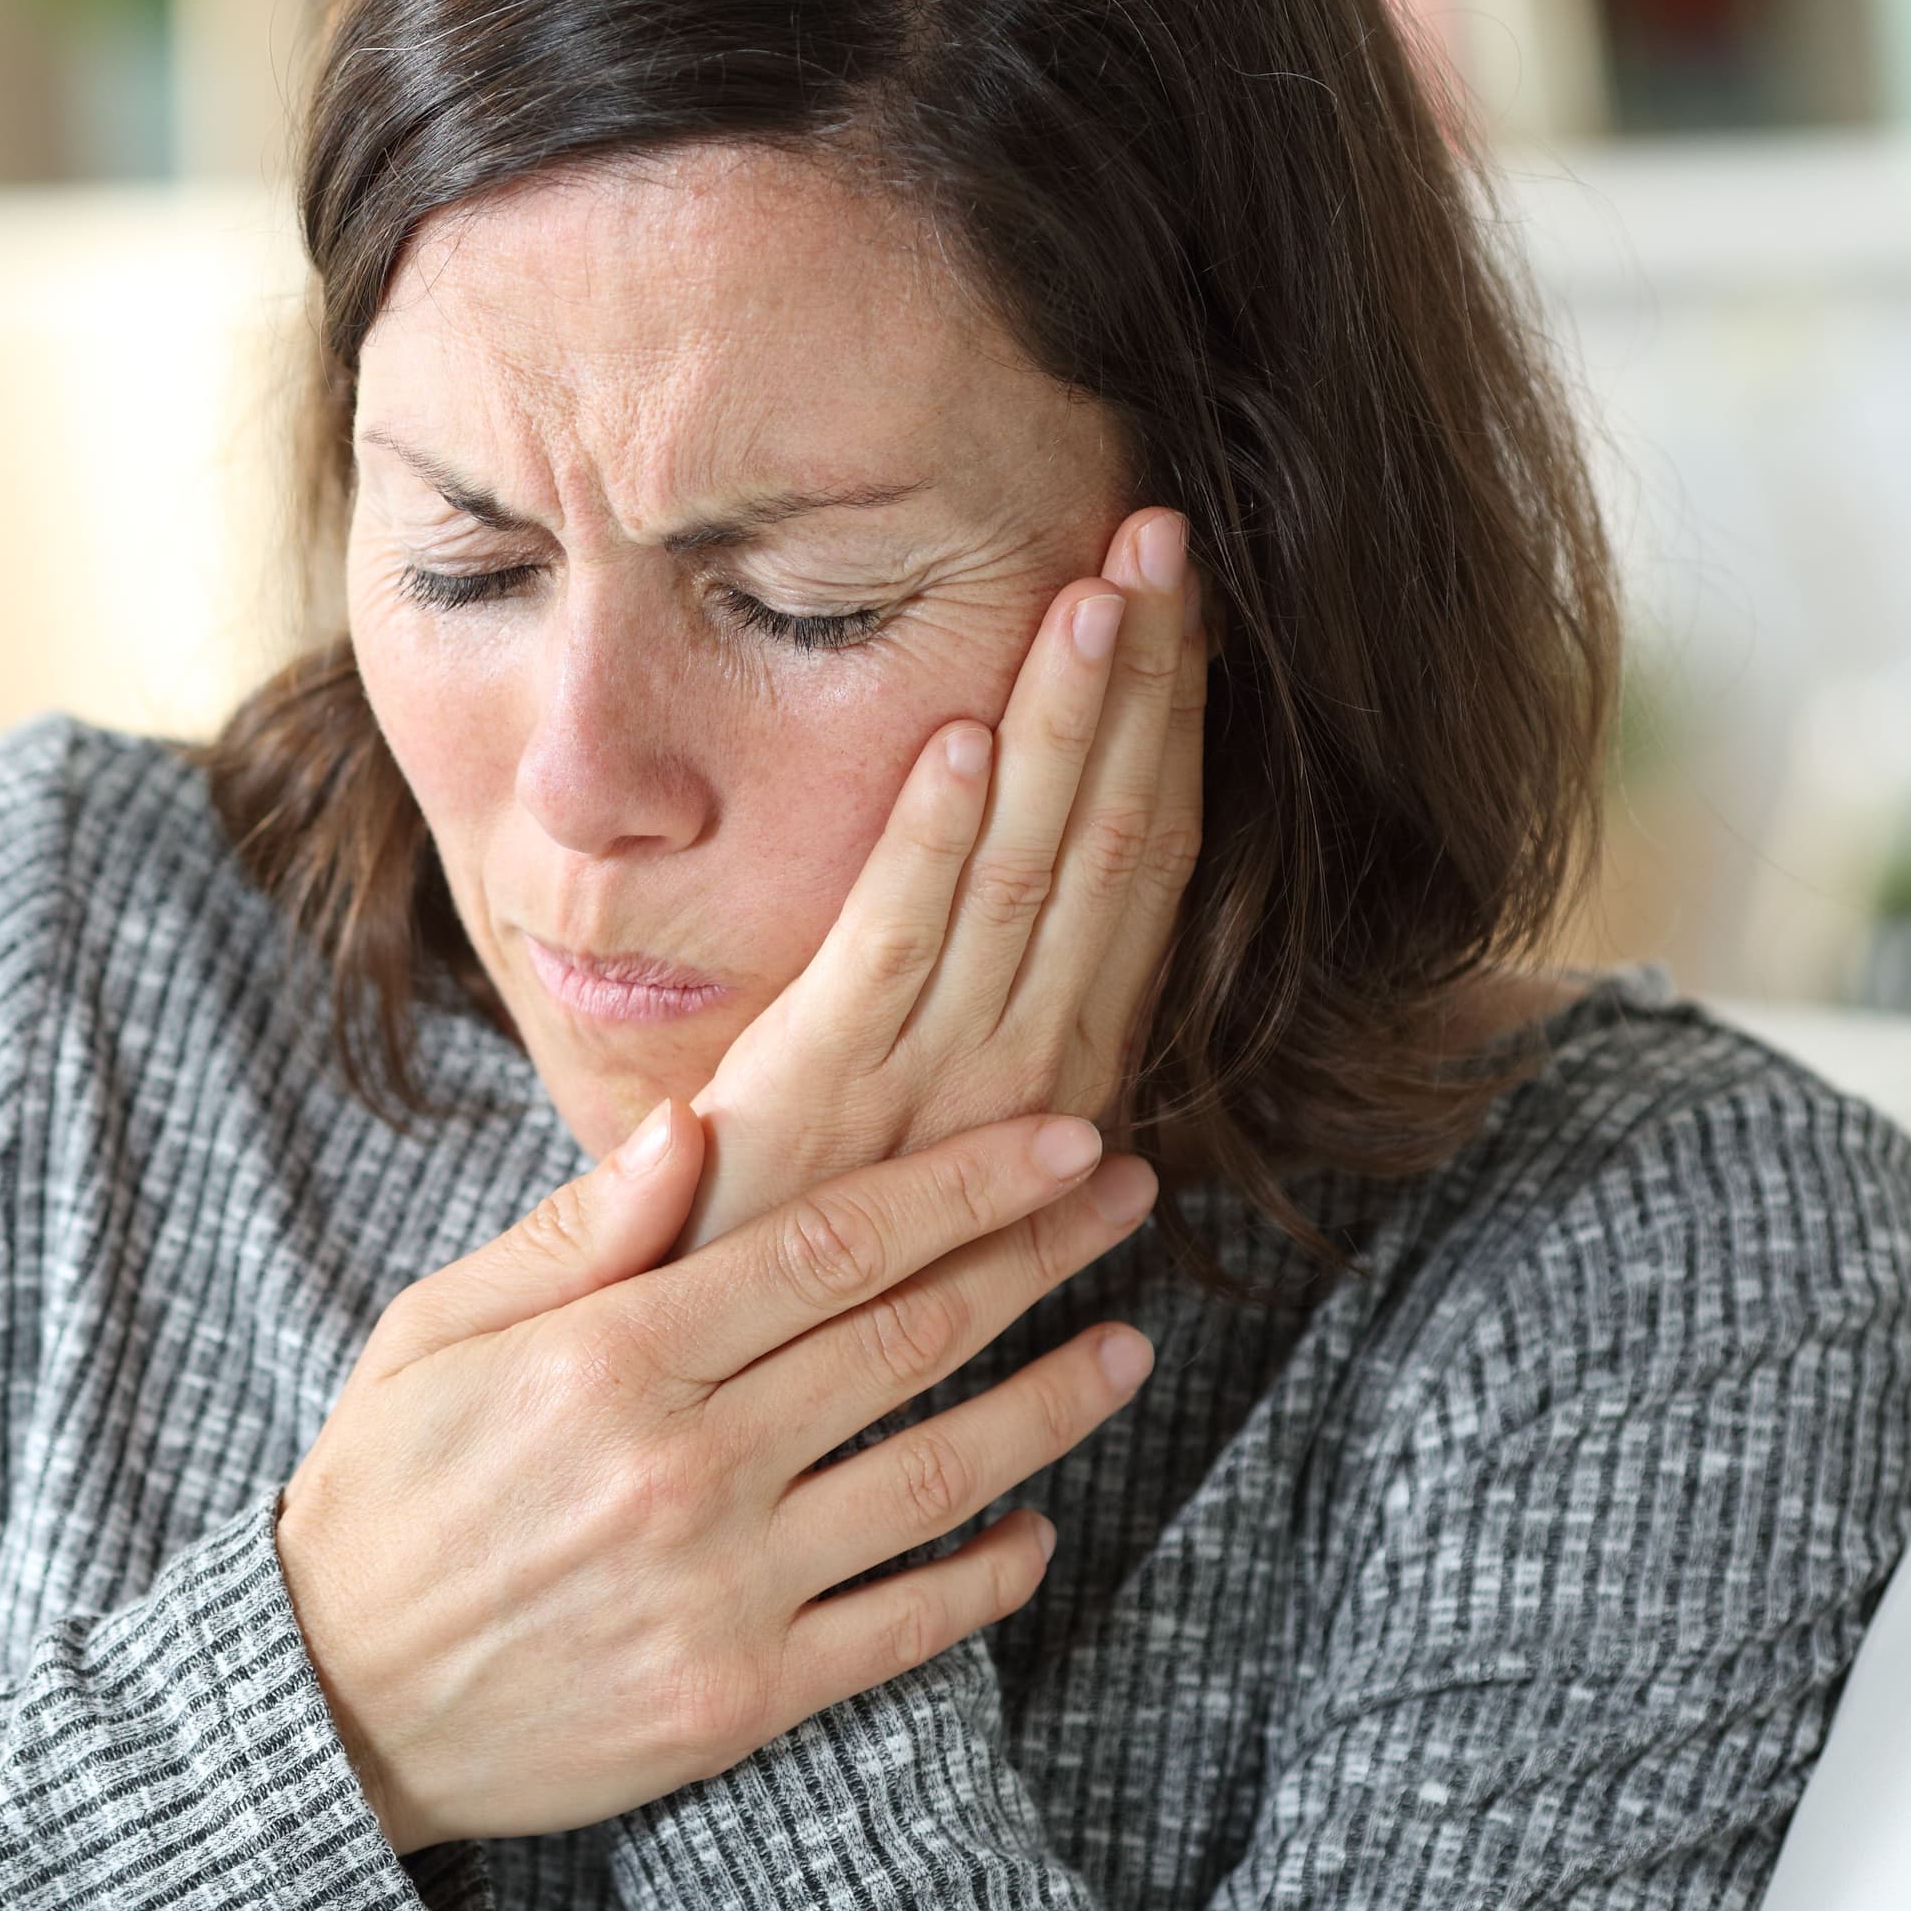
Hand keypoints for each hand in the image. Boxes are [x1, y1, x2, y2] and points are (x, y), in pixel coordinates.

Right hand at [273, 1100, 1160, 1856]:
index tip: (1061, 1139)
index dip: (963, 1184)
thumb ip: (573, 1233)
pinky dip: (987, 1574)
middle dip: (1036, 1255)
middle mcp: (683, 1464)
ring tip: (1128, 1349)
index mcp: (610, 1356)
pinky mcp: (741, 1698)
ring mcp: (723, 1587)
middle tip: (1129, 1200)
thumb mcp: (437, 1331)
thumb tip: (694, 1123)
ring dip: (1051, 1403)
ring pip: (934, 1473)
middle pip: (906, 1336)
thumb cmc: (384, 1492)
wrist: (333, 1707)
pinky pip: (904, 1627)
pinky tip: (1036, 1529)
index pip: (830, 1243)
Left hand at [676, 505, 1207, 1254]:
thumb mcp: (935, 1142)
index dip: (1171, 724)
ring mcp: (933, 1078)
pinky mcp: (824, 1087)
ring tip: (1095, 589)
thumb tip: (1092, 1067)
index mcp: (1064, 1065)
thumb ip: (998, 1063)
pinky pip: (894, 940)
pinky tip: (956, 733)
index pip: (1142, 862)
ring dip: (1063, 725)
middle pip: (1109, 838)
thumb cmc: (811, 1244)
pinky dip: (928, 835)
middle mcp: (1029, 1065)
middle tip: (1165, 532)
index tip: (1188, 597)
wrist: (722, 1379)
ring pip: (1024, 868)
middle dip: (1141, 681)